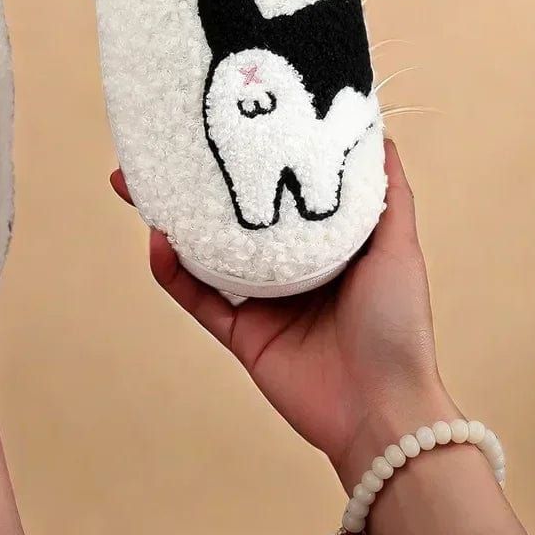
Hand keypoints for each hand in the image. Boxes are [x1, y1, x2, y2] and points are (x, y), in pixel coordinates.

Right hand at [111, 139, 456, 490]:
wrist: (384, 409)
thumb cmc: (398, 325)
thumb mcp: (399, 247)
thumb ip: (389, 196)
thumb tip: (377, 136)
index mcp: (322, 243)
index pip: (276, 189)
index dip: (249, 158)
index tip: (225, 125)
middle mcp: (285, 265)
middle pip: (229, 216)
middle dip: (192, 185)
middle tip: (158, 153)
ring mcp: (257, 299)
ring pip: (202, 251)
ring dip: (167, 220)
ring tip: (136, 186)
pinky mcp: (237, 333)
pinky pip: (195, 296)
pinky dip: (172, 270)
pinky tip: (158, 240)